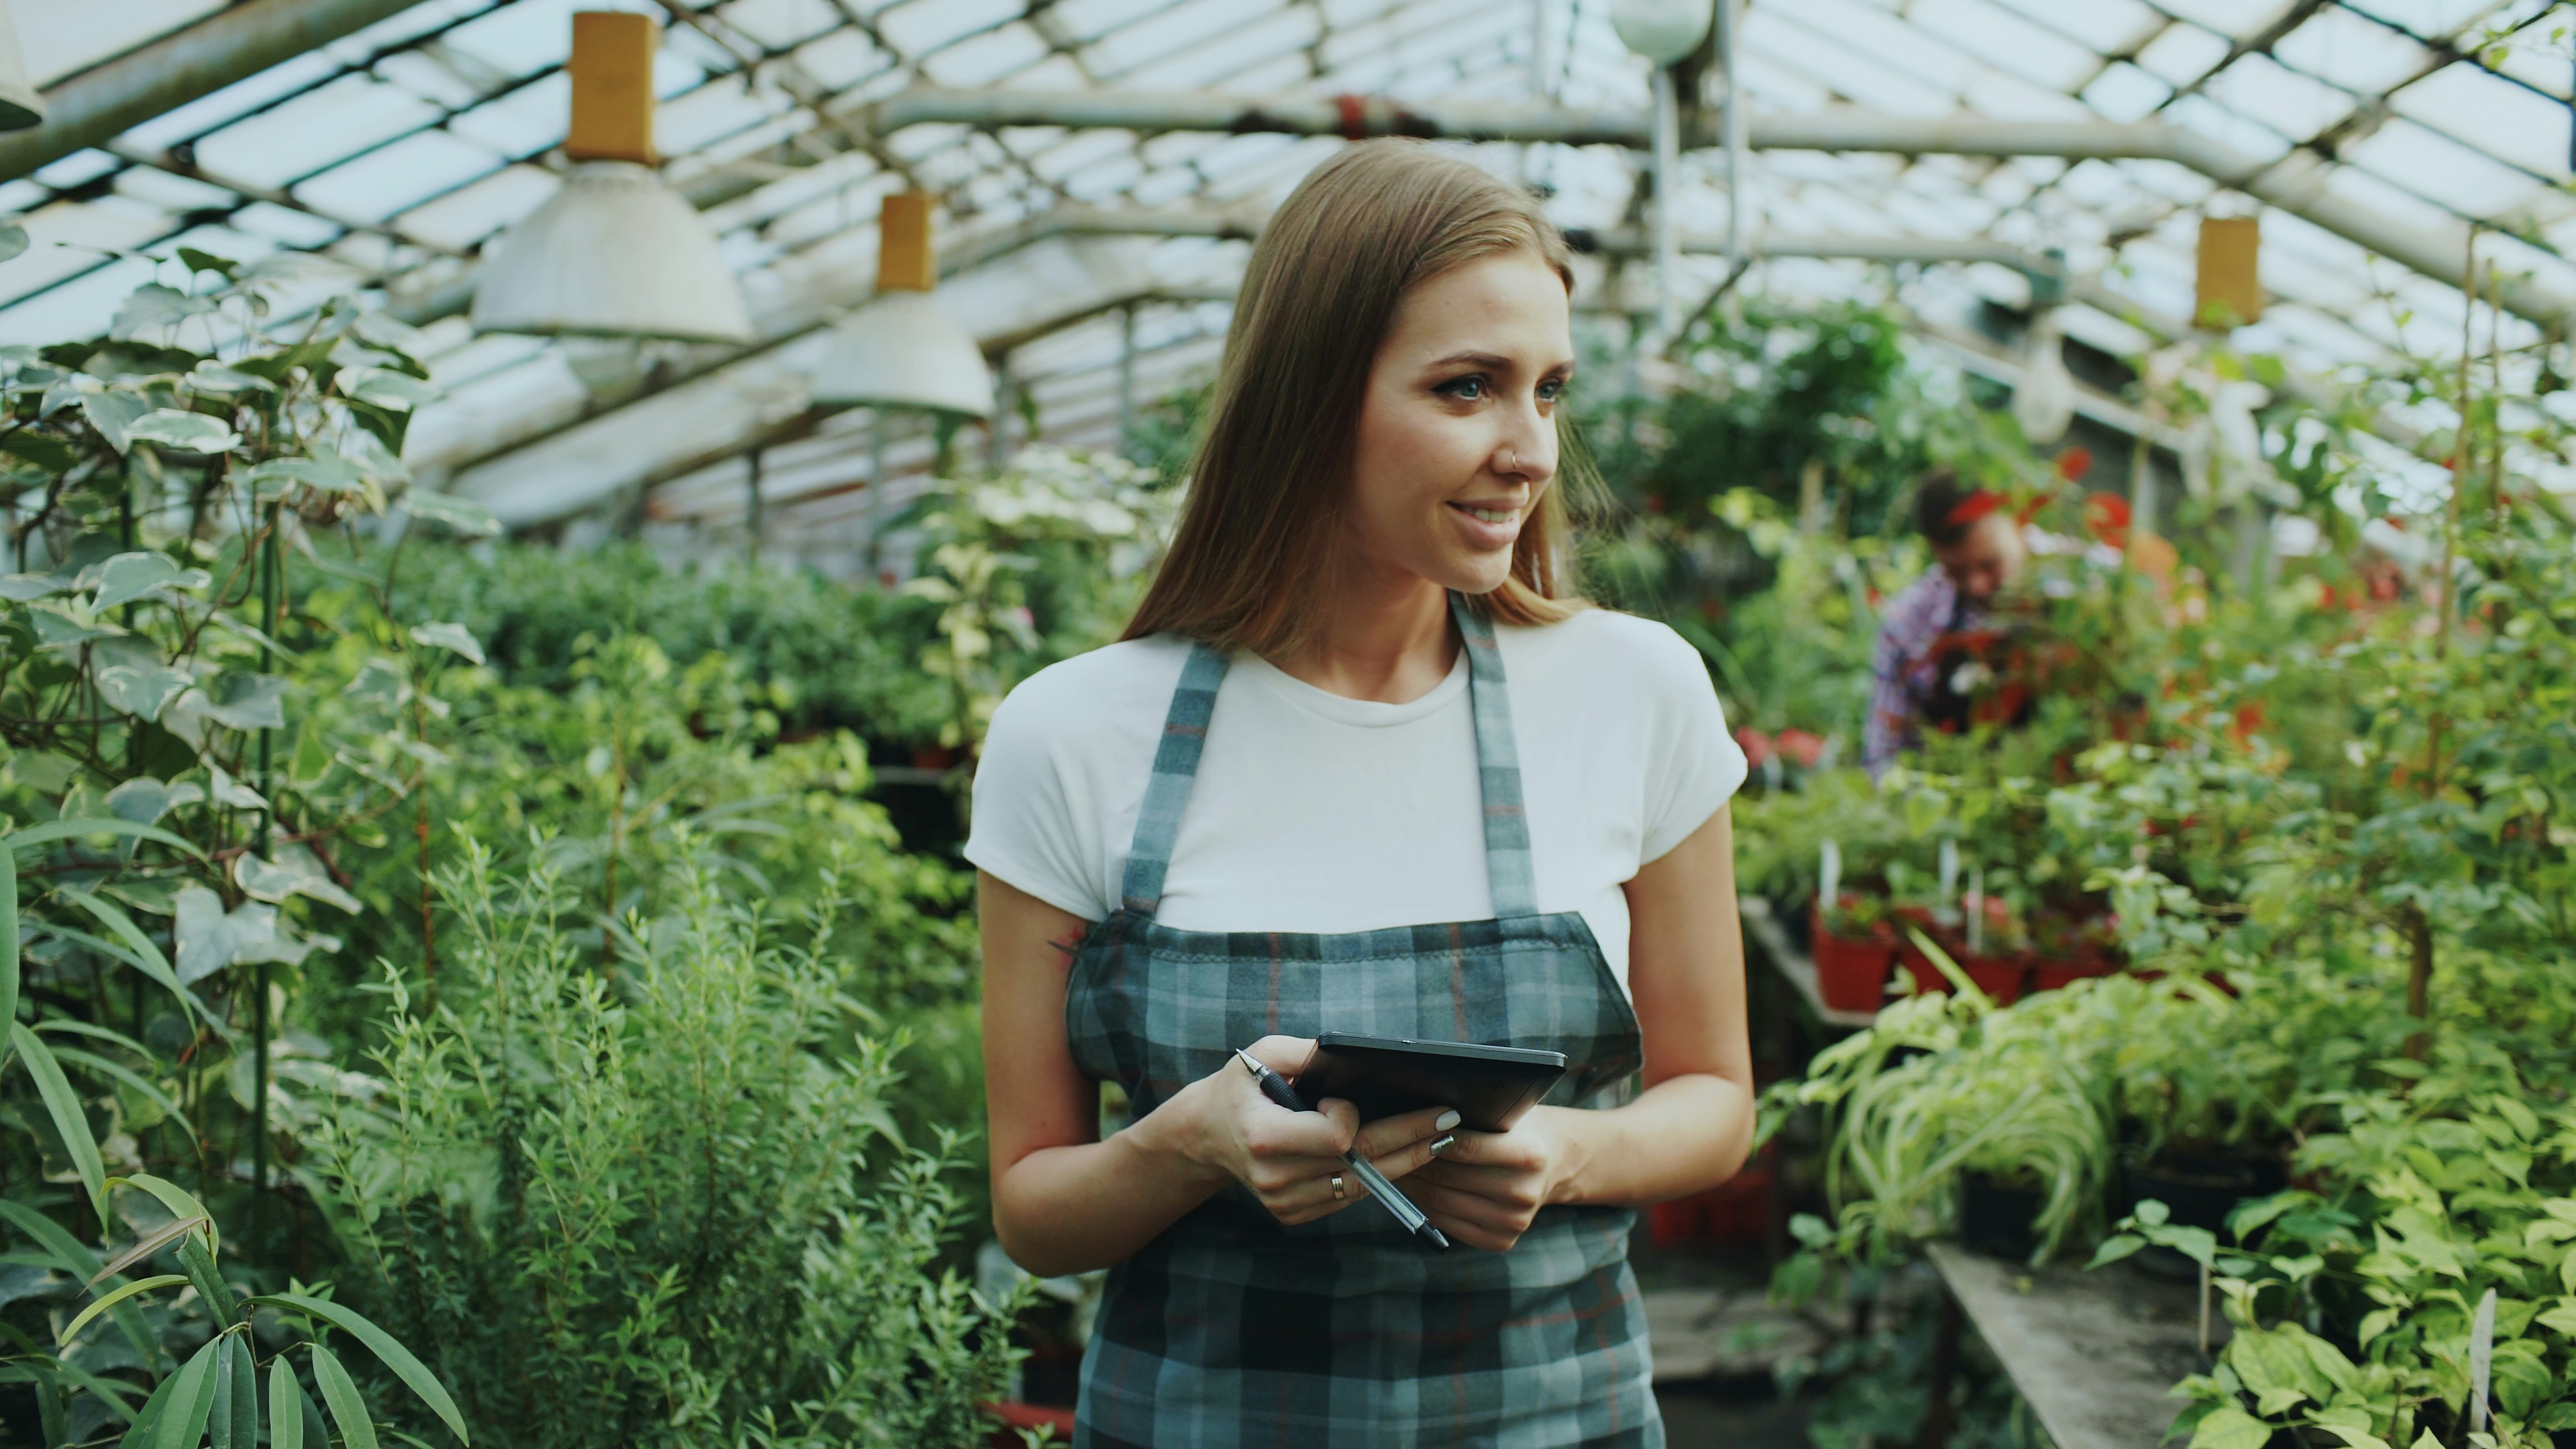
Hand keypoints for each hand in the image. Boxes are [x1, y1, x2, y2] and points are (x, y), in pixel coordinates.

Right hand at [1151, 1035, 1460, 1227]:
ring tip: (1439, 1138)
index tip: (1350, 1099)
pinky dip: (1377, 1176)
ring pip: (1363, 1185)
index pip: (1336, 1136)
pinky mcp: (1294, 1215)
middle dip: (1410, 1138)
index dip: (1351, 1116)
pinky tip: (1403, 1156)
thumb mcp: (1263, 1053)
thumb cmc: (1240, 1086)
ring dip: (1404, 1162)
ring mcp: (1285, 1203)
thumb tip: (1354, 1052)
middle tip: (1448, 1120)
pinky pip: (1350, 1197)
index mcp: (1264, 1136)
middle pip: (1362, 1162)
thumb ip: (1308, 1052)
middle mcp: (1275, 1177)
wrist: (1205, 1135)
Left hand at [1404, 1106, 1581, 1251]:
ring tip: (1395, 1165)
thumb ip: (1471, 1116)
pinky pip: (1447, 1222)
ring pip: (1441, 1202)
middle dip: (1412, 1161)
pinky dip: (1424, 1205)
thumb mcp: (1506, 1114)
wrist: (1555, 1163)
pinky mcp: (1501, 1241)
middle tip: (1387, 1148)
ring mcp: (1513, 1222)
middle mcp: (1523, 1192)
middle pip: (1447, 1177)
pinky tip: (1415, 1187)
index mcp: (1528, 1155)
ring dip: (1412, 1184)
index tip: (1403, 1127)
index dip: (1427, 1136)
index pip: (1463, 1146)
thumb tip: (1415, 1118)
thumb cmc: (1520, 1131)